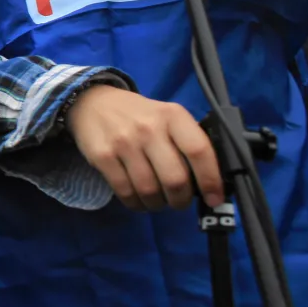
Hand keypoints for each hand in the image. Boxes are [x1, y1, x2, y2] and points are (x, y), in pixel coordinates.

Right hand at [67, 84, 223, 210]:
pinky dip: (136, 203)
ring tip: (158, 201)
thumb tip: (208, 182)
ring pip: (149, 190)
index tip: (214, 198)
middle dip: (181, 200)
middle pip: (174, 178)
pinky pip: (125, 191)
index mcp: (173, 116)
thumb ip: (187, 142)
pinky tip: (139, 200)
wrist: (93, 102)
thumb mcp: (168, 117)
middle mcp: (149, 128)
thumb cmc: (140, 115)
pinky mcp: (102, 156)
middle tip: (179, 202)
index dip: (210, 180)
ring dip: (158, 204)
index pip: (199, 151)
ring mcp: (124, 142)